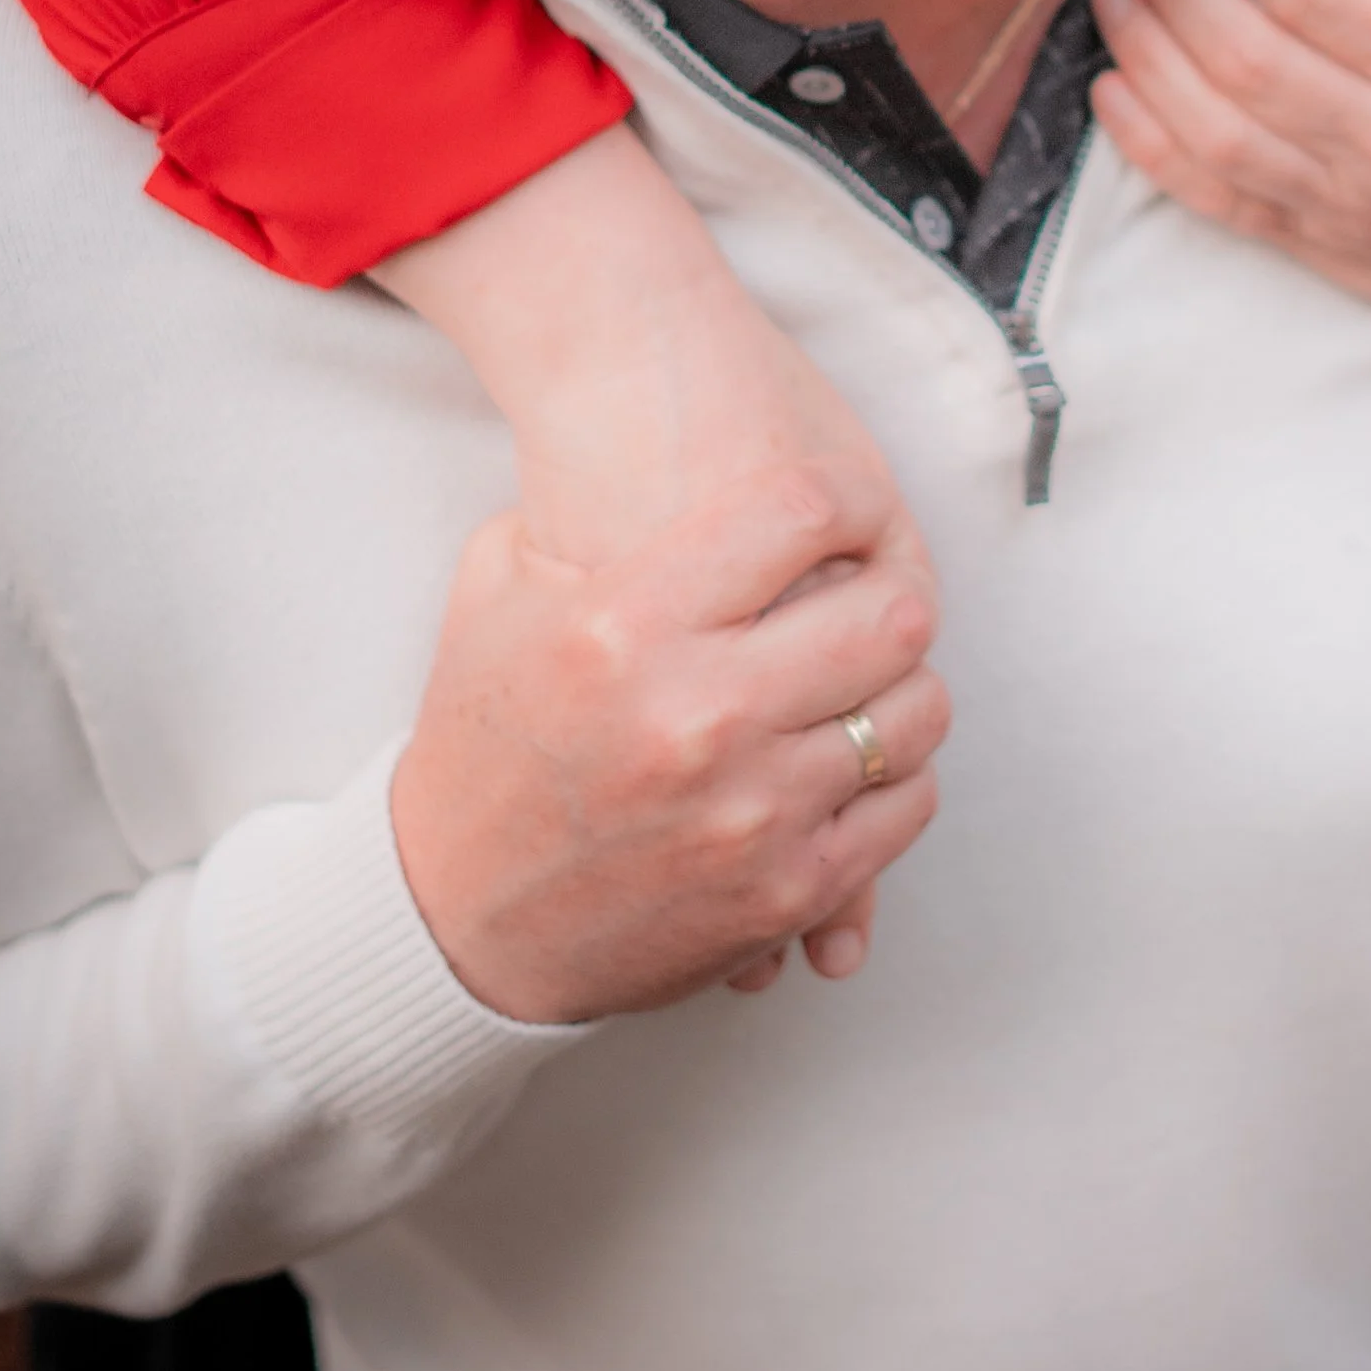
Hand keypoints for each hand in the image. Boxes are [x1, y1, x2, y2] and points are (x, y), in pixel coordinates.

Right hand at [381, 123, 926, 986]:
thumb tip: (665, 449)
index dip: (849, 495)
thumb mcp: (498, 597)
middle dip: (894, 590)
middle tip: (871, 593)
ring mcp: (749, 812)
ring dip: (901, 685)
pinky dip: (894, 776)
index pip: (804, 511)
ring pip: (916, 711)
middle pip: (892, 612)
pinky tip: (850, 758)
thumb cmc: (482, 746)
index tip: (850, 506)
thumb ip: (578, 512)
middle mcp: (697, 716)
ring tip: (863, 678)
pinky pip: (906, 803)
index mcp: (626, 625)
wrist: (454, 921)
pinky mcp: (784, 891)